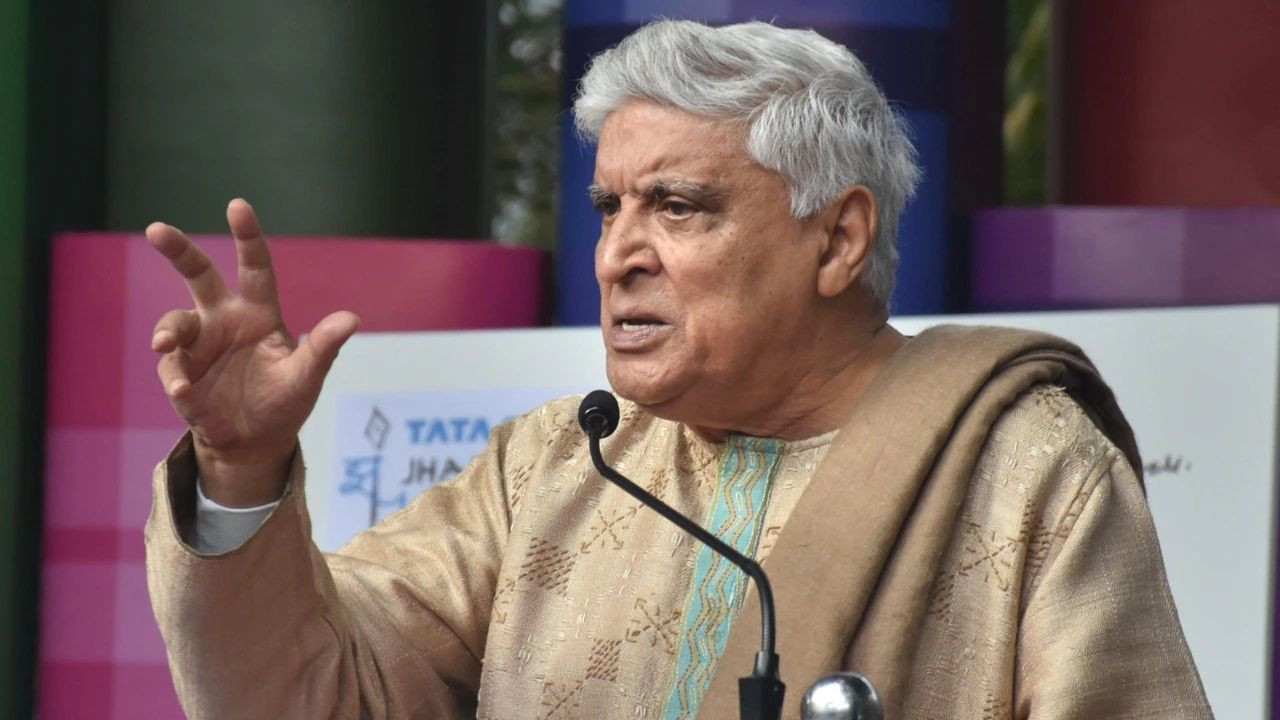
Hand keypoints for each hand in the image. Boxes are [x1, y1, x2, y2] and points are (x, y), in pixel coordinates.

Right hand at [148, 199, 358, 505]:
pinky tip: (186, 393)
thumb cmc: (285, 402)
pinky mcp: (181, 374)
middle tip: (157, 229)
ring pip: (174, 324)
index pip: (254, 267)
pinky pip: (172, 369)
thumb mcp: (308, 375)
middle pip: (198, 275)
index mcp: (259, 313)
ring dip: (167, 331)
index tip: (237, 205)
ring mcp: (198, 346)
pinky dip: (176, 379)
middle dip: (178, 249)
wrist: (256, 442)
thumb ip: (324, 347)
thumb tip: (352, 319)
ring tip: (162, 345)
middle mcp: (224, 320)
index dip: (248, 237)